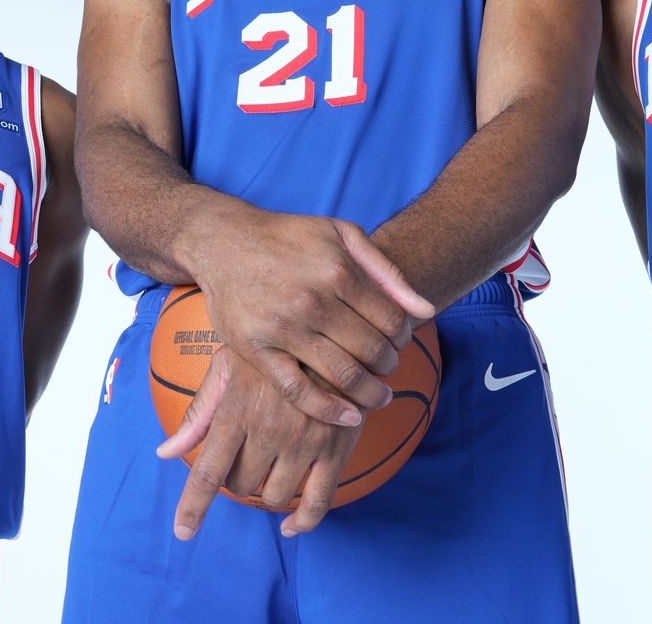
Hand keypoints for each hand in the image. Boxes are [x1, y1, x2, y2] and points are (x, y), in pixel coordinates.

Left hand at [157, 348, 361, 538]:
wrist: (335, 331)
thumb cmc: (274, 347)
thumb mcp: (229, 367)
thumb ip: (199, 413)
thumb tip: (165, 453)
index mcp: (237, 410)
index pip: (208, 472)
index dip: (193, 507)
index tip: (184, 532)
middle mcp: (269, 430)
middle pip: (241, 484)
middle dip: (238, 477)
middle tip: (247, 455)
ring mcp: (304, 442)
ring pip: (276, 496)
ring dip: (268, 490)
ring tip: (273, 465)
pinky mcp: (336, 449)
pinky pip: (318, 502)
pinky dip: (303, 521)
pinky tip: (292, 524)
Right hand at [192, 211, 432, 427]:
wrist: (224, 242)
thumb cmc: (289, 238)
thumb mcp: (343, 235)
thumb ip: (387, 272)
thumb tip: (427, 311)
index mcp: (338, 271)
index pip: (392, 321)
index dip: (404, 338)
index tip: (399, 344)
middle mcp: (312, 300)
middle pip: (372, 351)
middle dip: (389, 366)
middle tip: (388, 369)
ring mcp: (283, 328)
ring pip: (342, 375)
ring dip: (370, 393)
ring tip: (378, 396)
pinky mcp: (256, 350)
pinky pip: (298, 391)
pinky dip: (329, 410)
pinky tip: (349, 417)